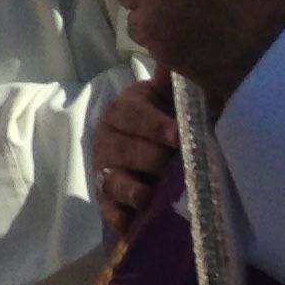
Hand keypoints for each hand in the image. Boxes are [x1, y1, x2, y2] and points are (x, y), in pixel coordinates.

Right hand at [94, 75, 180, 239]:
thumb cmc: (165, 117)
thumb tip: (175, 59)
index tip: (178, 137)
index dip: (157, 126)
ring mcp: (105, 170)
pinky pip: (108, 210)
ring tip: (148, 196)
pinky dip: (118, 217)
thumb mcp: (168, 95)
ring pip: (115, 180)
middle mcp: (108, 139)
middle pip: (126, 151)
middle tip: (176, 168)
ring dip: (132, 189)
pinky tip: (128, 224)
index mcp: (123, 111)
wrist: (151, 143)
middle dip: (151, 160)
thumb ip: (171, 81)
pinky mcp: (107, 198)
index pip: (135, 116)